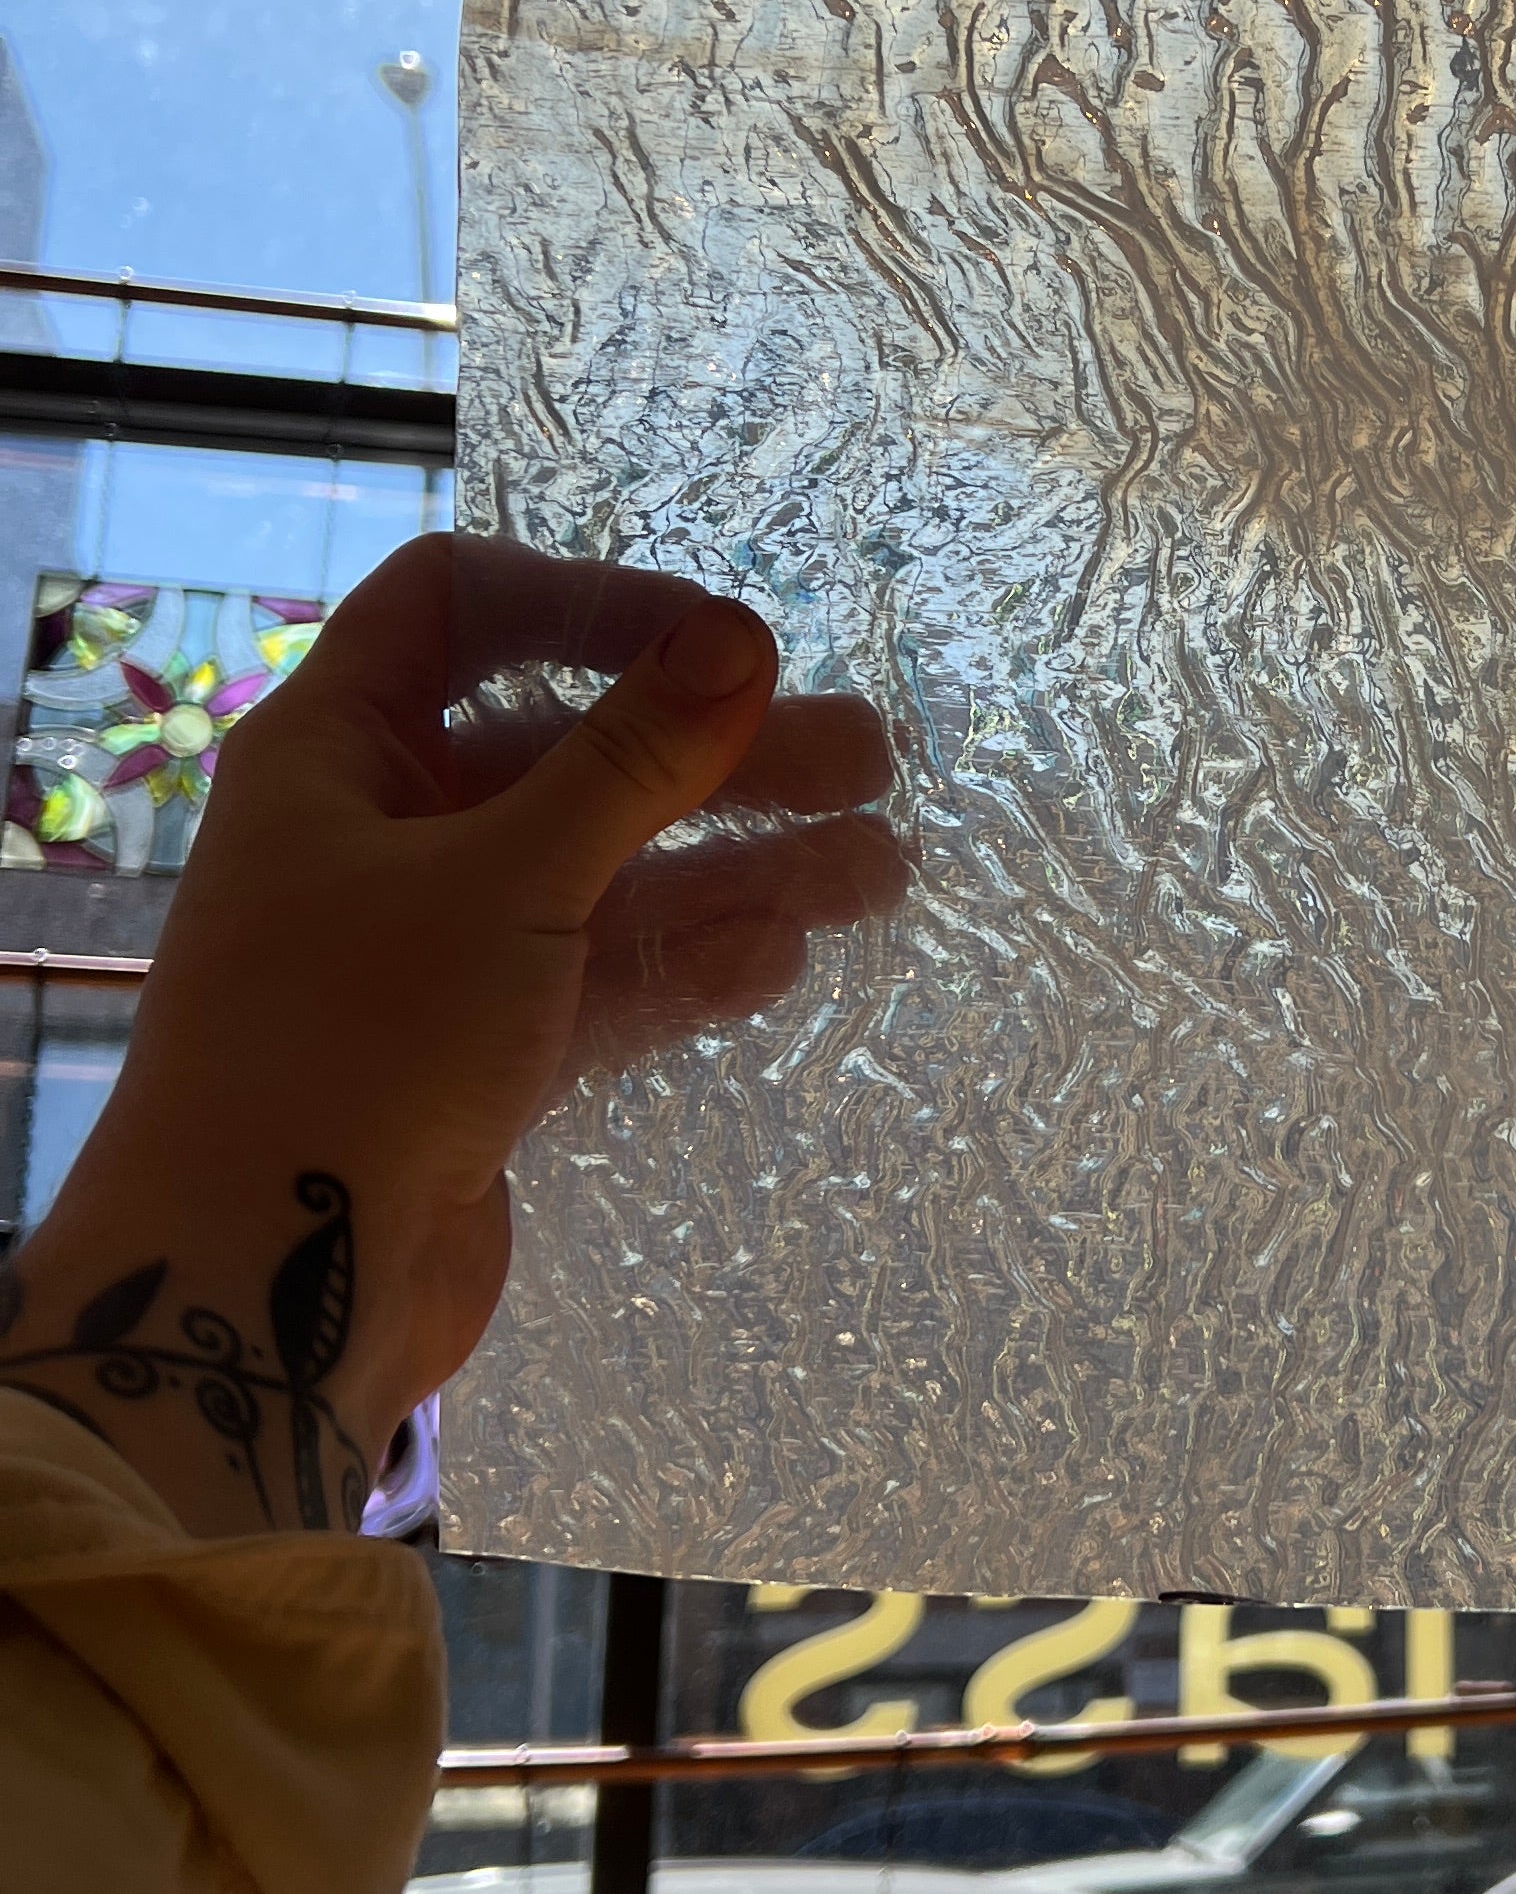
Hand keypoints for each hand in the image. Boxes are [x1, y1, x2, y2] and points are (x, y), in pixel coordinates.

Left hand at [0, 535, 903, 1536]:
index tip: (725, 645)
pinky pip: (598, 979)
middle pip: (568, 749)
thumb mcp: (508, 879)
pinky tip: (786, 959)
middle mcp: (376, 833)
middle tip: (866, 764)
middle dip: (718, 756)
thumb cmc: (354, 1043)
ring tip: (878, 876)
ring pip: (604, 874)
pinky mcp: (475, 1056)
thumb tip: (742, 638)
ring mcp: (428, 950)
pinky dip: (687, 964)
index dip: (593, 604)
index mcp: (334, 751)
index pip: (458, 607)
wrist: (259, 1289)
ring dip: (736, 867)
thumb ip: (633, 760)